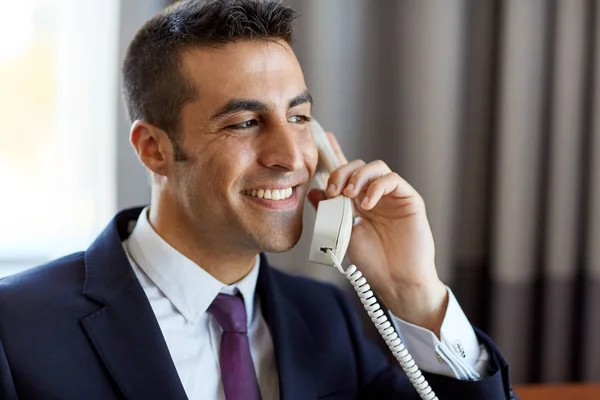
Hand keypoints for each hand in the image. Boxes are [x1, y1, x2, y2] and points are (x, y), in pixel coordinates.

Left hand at [307, 133, 447, 335]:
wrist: (395, 282)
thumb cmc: (372, 263)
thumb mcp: (342, 235)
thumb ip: (330, 212)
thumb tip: (314, 192)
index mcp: (358, 202)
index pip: (346, 172)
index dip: (335, 153)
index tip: (322, 137)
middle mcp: (375, 195)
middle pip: (358, 166)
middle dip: (341, 172)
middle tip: (333, 191)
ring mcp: (393, 196)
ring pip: (376, 167)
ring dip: (358, 176)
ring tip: (349, 195)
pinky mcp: (409, 200)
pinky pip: (393, 180)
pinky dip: (377, 186)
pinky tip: (366, 203)